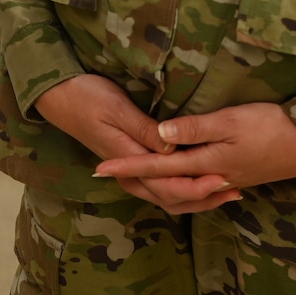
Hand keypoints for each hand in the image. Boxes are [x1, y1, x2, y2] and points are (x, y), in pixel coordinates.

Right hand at [34, 75, 214, 210]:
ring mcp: (131, 173)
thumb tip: (172, 149)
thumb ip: (144, 130)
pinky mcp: (133, 166)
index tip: (225, 177)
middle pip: (172, 198)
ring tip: (227, 190)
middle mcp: (130, 175)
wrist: (59, 96)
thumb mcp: (117, 108)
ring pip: (168, 197)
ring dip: (198, 198)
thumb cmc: (88, 97)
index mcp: (128, 161)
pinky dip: (185, 190)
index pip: (168, 185)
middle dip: (205, 196)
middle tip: (236, 187)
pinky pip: (162, 188)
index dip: (199, 185)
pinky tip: (203, 182)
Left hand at [91, 102, 295, 208]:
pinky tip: (181, 175)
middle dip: (136, 178)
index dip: (128, 165)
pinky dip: (183, 183)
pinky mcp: (237, 175)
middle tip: (107, 170)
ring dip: (158, 182)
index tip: (100, 167)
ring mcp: (226, 179)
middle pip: (166, 183)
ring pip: (183, 188)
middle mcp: (212, 177)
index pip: (157, 165)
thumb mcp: (231, 121)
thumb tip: (160, 133)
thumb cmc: (272, 127)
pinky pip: (200, 186)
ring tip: (135, 173)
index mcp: (206, 163)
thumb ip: (194, 127)